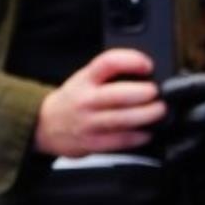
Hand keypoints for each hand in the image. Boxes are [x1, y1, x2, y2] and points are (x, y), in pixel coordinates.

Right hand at [33, 49, 165, 157]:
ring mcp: (87, 123)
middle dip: (144, 93)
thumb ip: (111, 73)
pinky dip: (136, 137)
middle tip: (158, 92)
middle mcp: (85, 100)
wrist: (44, 125)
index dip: (132, 60)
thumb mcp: (86, 78)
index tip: (148, 65)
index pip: (109, 62)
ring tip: (159, 111)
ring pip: (121, 120)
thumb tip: (148, 73)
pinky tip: (147, 132)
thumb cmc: (74, 98)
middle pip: (118, 94)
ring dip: (146, 115)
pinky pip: (117, 141)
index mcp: (86, 79)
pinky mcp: (90, 143)